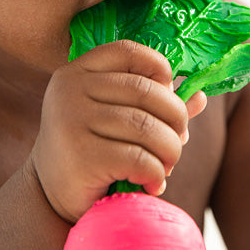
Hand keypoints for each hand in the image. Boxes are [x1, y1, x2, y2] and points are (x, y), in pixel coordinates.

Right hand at [32, 40, 205, 222]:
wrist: (49, 197)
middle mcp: (70, 90)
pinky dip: (156, 173)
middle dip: (176, 120)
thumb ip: (153, 105)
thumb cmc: (92, 151)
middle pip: (147, 92)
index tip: (168, 96)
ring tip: (166, 166)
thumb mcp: (116, 120)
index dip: (159, 69)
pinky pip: (140, 158)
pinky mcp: (81, 156)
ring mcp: (72, 121)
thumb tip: (199, 96)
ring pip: (148, 127)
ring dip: (170, 151)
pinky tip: (150, 183)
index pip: (129, 52)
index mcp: (77, 72)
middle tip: (176, 143)